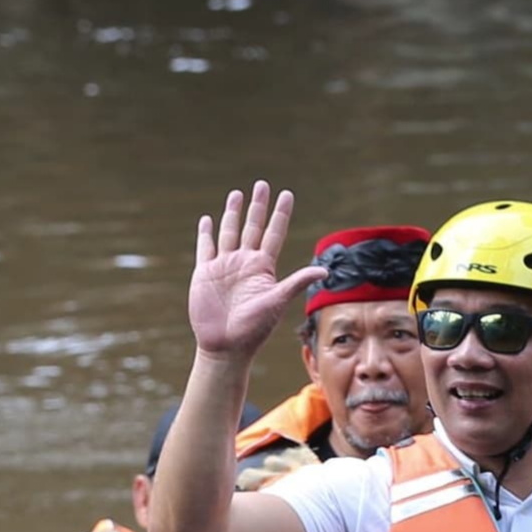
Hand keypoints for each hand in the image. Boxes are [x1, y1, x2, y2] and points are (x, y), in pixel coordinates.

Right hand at [187, 181, 327, 363]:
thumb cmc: (254, 329)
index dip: (280, 214)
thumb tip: (325, 271)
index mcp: (263, 267)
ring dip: (233, 213)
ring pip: (229, 232)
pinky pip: (206, 248)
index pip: (274, 233)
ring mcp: (224, 266)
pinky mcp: (205, 273)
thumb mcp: (277, 302)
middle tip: (262, 184)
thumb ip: (297, 282)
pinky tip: (208, 220)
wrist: (225, 346)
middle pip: (253, 226)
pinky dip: (206, 233)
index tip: (286, 194)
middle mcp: (245, 263)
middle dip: (257, 206)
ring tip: (237, 194)